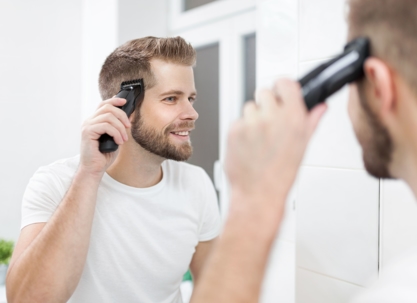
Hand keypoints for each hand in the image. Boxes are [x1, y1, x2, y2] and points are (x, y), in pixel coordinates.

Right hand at [79, 97, 130, 175]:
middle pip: (107, 107)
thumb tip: (129, 116)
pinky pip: (106, 126)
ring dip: (120, 127)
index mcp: (95, 121)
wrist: (94, 169)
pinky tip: (118, 141)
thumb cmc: (103, 155)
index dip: (114, 100)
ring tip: (123, 139)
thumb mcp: (115, 138)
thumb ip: (119, 127)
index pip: (103, 104)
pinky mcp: (87, 132)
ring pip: (108, 116)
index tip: (125, 102)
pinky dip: (116, 133)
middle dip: (121, 115)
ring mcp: (87, 126)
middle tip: (128, 126)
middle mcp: (89, 121)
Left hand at [225, 79, 326, 211]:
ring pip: (249, 107)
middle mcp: (271, 117)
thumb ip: (311, 121)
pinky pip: (237, 121)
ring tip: (258, 138)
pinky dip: (241, 130)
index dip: (282, 89)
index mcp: (293, 118)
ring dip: (253, 118)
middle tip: (269, 123)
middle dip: (267, 104)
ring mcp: (251, 123)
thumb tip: (320, 106)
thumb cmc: (281, 175)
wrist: (258, 194)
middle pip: (264, 92)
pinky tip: (248, 145)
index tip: (281, 94)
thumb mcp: (302, 146)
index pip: (285, 83)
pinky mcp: (234, 130)